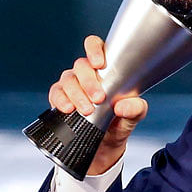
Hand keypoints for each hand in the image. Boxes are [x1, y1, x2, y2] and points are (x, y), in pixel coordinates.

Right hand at [48, 35, 148, 173]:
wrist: (106, 145)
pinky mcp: (60, 99)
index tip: (99, 64)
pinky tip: (68, 109)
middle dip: (89, 81)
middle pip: (81, 65)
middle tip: (99, 98)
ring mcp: (72, 85)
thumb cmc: (121, 121)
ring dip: (76, 94)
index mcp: (105, 68)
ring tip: (86, 110)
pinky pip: (55, 93)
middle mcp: (86, 73)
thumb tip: (122, 106)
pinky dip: (60, 100)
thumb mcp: (135, 115)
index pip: (95, 46)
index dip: (94, 49)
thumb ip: (135, 108)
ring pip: (68, 79)